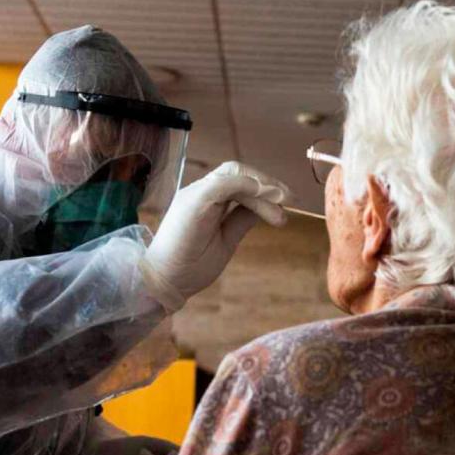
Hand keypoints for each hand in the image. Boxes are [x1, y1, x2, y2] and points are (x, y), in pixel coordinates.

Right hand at [144, 162, 288, 307]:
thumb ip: (243, 219)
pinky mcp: (192, 202)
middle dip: (268, 183)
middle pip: (238, 171)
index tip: (287, 202)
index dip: (265, 187)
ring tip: (280, 210)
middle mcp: (199, 192)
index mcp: (206, 199)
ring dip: (262, 189)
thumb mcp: (227, 239)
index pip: (239, 180)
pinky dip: (246, 187)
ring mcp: (194, 195)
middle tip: (290, 200)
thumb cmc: (190, 265)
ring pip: (234, 174)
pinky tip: (264, 201)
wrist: (163, 283)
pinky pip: (222, 184)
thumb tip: (268, 206)